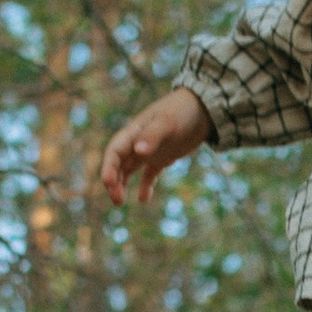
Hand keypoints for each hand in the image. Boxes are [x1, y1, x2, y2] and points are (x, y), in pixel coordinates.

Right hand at [100, 86, 214, 203]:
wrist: (203, 109)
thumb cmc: (182, 111)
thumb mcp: (168, 122)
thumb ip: (153, 136)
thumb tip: (138, 152)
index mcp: (134, 132)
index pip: (115, 151)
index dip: (109, 167)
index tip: (108, 183)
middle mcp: (137, 142)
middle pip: (119, 163)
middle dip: (114, 181)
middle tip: (117, 200)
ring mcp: (149, 150)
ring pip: (129, 170)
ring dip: (123, 184)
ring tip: (120, 202)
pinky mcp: (162, 158)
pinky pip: (149, 174)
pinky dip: (145, 186)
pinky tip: (144, 199)